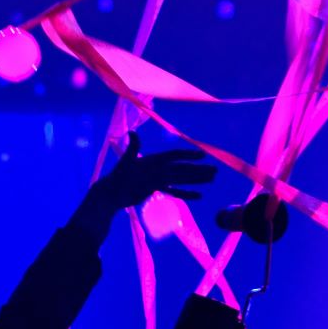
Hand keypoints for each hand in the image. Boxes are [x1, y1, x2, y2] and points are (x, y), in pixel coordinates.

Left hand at [90, 132, 213, 214]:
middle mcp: (159, 168)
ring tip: (212, 179)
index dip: (188, 155)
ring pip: (182, 179)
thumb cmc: (118, 176)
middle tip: (215, 170)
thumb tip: (133, 132)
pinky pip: (175, 191)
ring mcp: (159, 179)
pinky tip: (199, 196)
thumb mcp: (126, 161)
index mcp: (154, 160)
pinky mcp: (157, 189)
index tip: (202, 155)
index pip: (175, 156)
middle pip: (183, 168)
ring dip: (197, 179)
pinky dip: (186, 193)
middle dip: (199, 170)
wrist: (112, 193)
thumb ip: (133, 147)